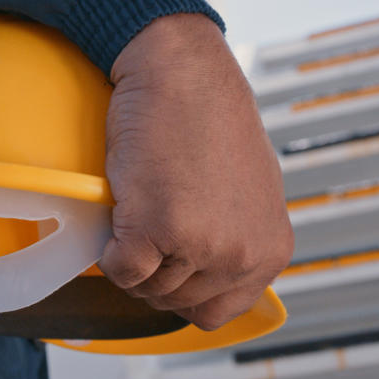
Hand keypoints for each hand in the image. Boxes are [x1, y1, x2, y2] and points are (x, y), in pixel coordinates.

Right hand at [100, 13, 292, 329]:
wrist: (179, 70)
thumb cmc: (207, 115)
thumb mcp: (247, 189)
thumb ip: (238, 234)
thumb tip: (210, 266)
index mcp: (271, 248)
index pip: (220, 309)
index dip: (185, 290)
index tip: (169, 262)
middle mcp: (243, 253)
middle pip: (180, 303)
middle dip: (154, 273)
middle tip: (147, 227)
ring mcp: (202, 244)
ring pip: (147, 288)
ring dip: (131, 257)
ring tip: (138, 209)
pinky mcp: (157, 229)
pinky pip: (121, 270)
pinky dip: (108, 250)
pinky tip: (119, 212)